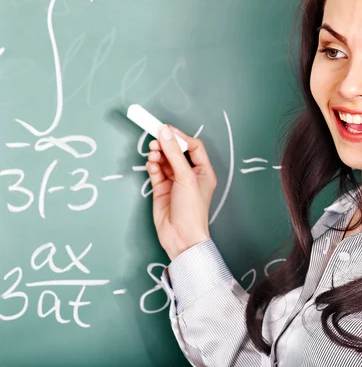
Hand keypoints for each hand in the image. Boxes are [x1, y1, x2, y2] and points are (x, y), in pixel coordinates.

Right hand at [146, 124, 215, 260]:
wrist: (181, 236)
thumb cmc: (192, 210)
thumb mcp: (185, 178)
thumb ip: (173, 154)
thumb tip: (165, 132)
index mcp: (203, 171)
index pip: (193, 147)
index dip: (180, 137)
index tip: (166, 130)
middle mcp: (190, 175)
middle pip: (177, 152)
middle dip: (166, 145)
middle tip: (155, 139)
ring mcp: (175, 182)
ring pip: (165, 160)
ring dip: (158, 154)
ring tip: (152, 153)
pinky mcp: (162, 189)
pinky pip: (156, 171)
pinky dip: (153, 165)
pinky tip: (151, 164)